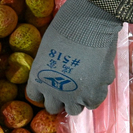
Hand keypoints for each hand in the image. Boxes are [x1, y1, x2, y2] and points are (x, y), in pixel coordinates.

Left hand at [26, 0, 122, 115]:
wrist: (90, 23)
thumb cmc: (66, 28)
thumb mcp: (47, 49)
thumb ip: (50, 67)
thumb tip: (58, 74)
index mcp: (37, 79)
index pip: (36, 96)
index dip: (45, 91)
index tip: (53, 84)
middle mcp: (53, 92)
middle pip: (54, 107)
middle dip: (60, 99)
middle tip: (70, 87)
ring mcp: (74, 95)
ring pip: (75, 109)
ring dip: (78, 99)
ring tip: (84, 84)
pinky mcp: (94, 93)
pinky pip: (94, 102)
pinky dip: (95, 94)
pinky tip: (96, 80)